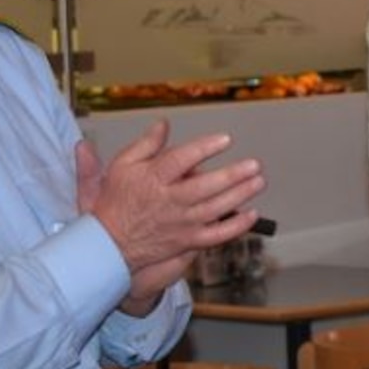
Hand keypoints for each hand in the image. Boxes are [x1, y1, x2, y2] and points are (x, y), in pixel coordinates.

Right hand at [79, 123, 265, 309]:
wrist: (109, 243)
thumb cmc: (116, 203)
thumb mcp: (122, 165)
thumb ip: (145, 144)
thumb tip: (163, 125)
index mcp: (154, 179)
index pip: (181, 160)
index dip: (204, 149)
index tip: (225, 140)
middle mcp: (170, 201)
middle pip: (205, 186)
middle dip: (232, 175)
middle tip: (253, 164)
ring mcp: (181, 223)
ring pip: (216, 208)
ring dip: (240, 195)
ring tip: (258, 181)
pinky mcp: (188, 240)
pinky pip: (216, 235)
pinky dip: (236, 226)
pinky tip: (252, 214)